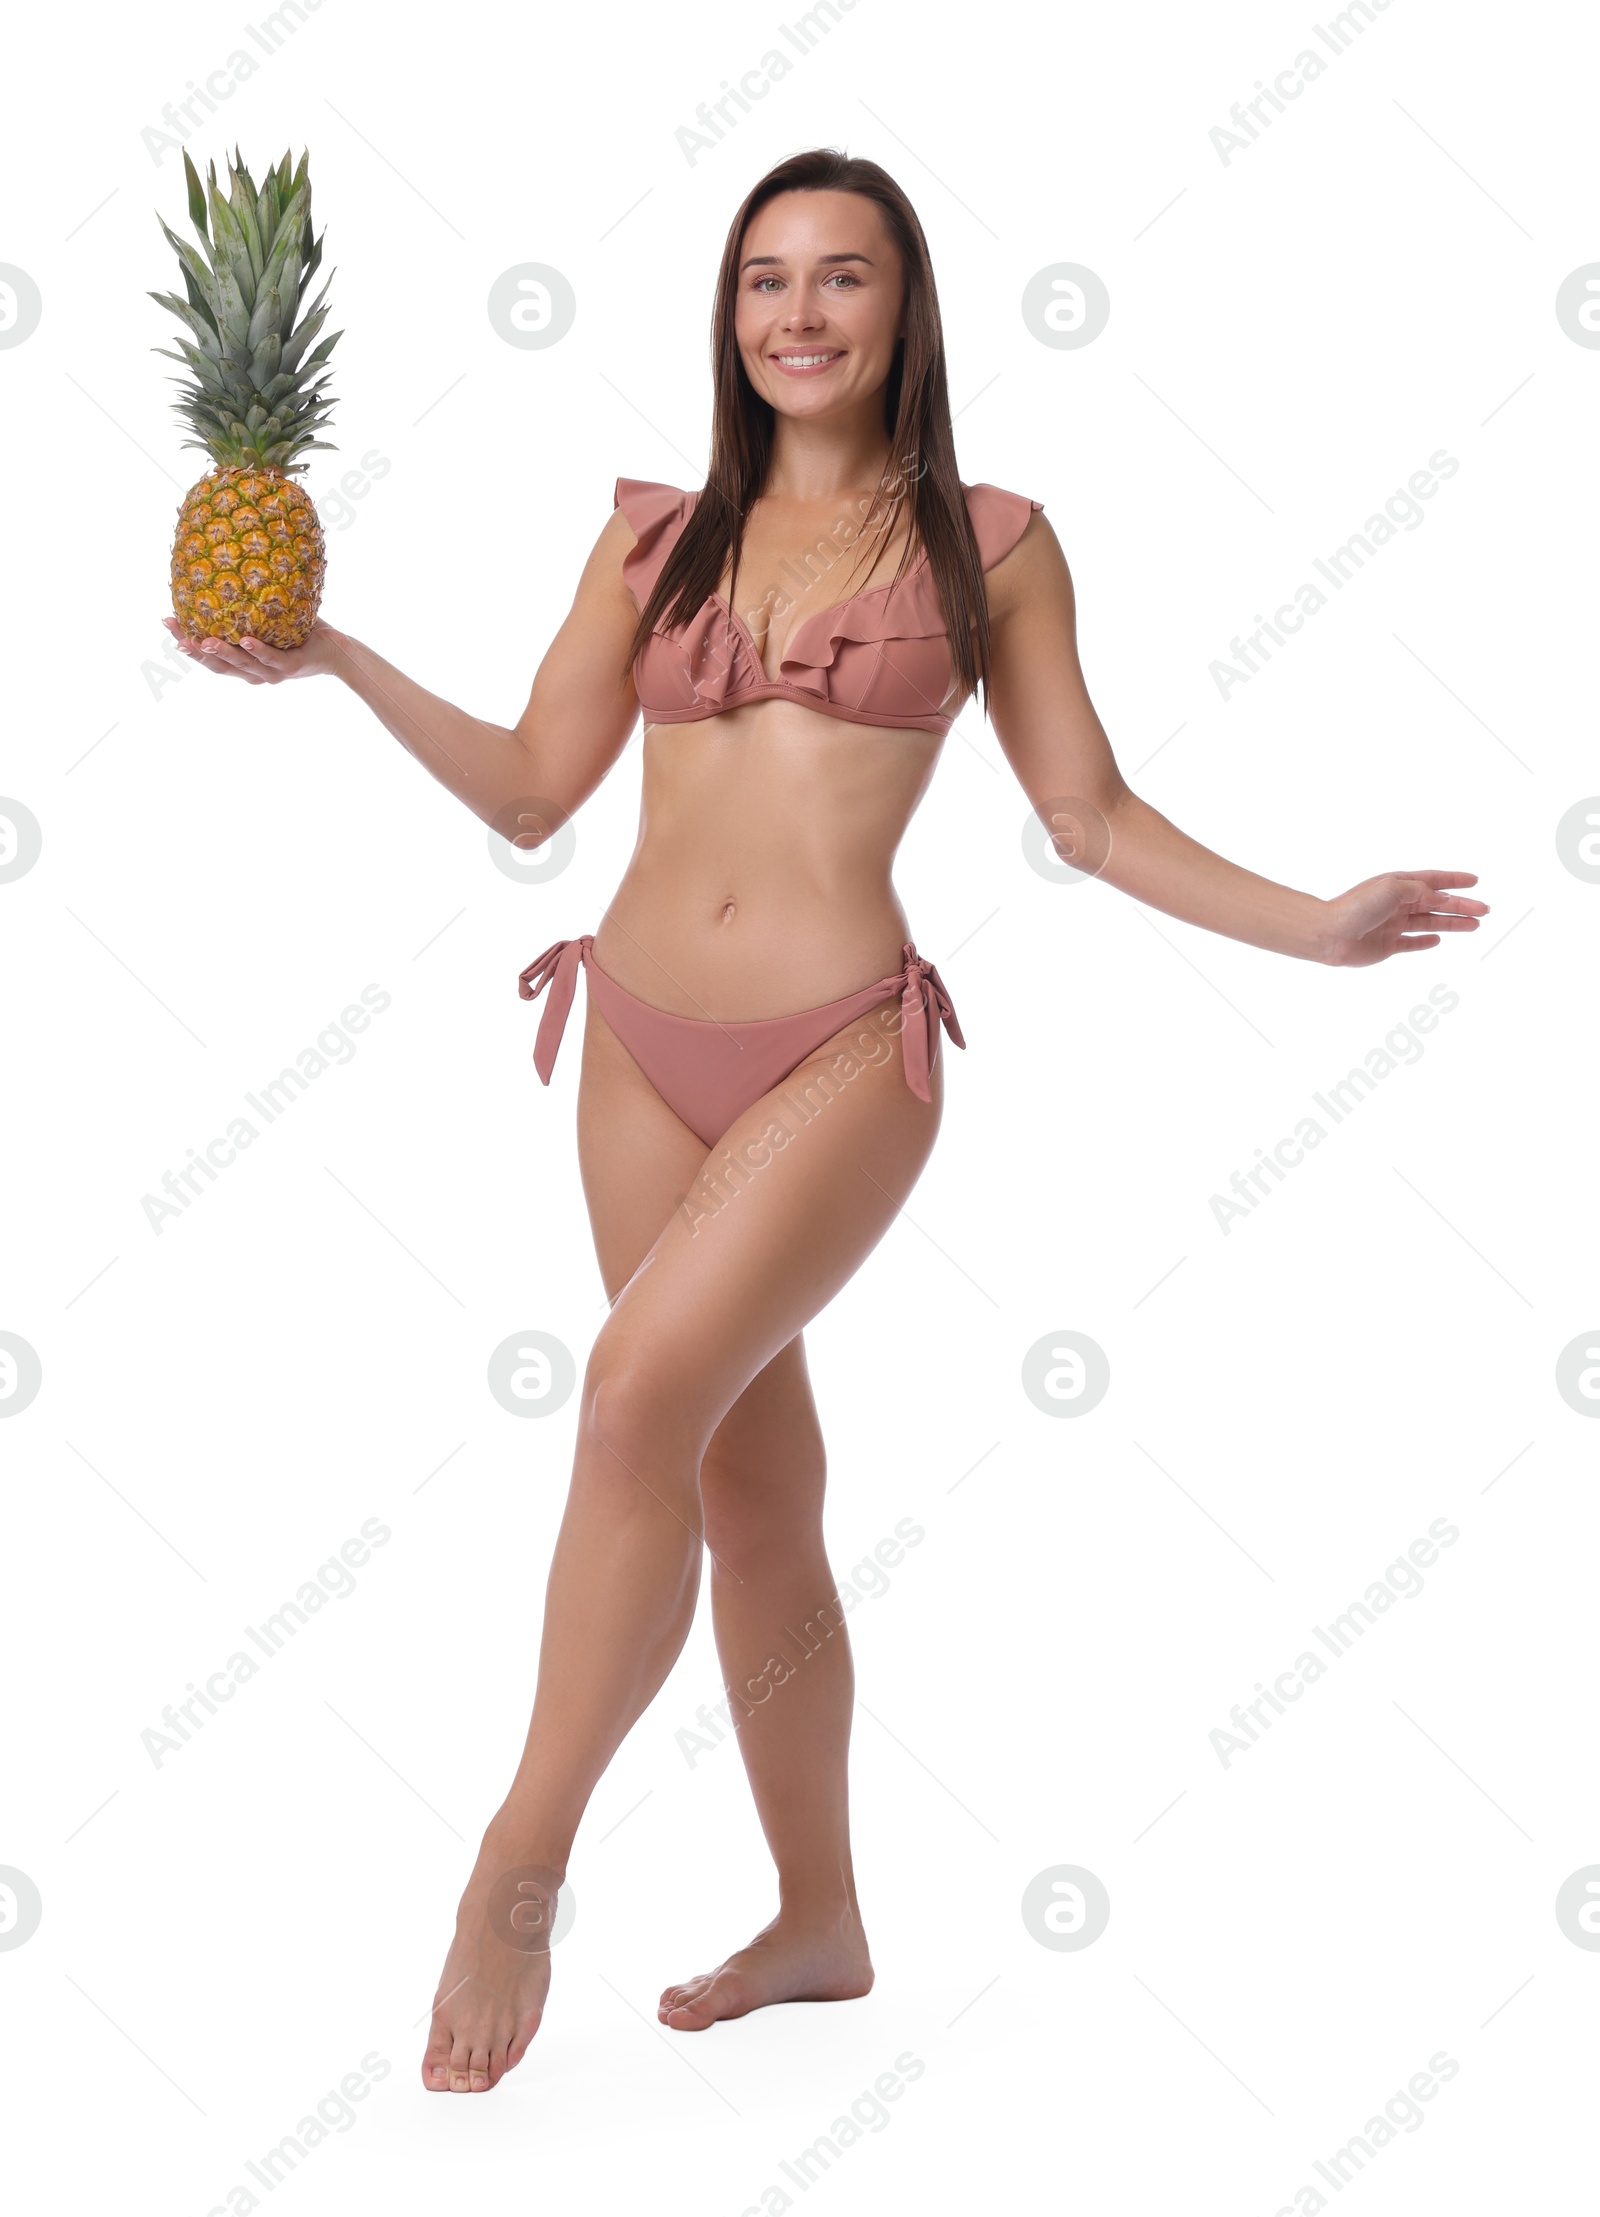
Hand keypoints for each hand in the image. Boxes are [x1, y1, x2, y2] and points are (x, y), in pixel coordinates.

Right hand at [161, 615, 344, 682]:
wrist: (337, 649)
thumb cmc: (301, 631)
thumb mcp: (269, 618)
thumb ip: (247, 605)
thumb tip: (224, 567)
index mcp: (245, 663)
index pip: (209, 656)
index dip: (187, 642)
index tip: (167, 621)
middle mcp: (255, 672)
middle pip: (218, 665)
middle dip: (195, 650)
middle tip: (175, 634)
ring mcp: (273, 672)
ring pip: (241, 665)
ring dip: (221, 653)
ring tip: (202, 640)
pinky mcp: (292, 667)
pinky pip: (272, 658)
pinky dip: (257, 650)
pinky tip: (244, 640)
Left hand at [1319, 871, 1487, 966]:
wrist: (1330, 934)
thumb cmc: (1356, 906)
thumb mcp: (1393, 888)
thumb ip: (1420, 891)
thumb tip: (1440, 897)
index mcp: (1397, 884)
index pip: (1432, 880)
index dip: (1454, 880)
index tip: (1475, 881)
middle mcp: (1396, 903)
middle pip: (1436, 904)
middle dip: (1461, 906)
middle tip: (1485, 910)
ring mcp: (1391, 924)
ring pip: (1429, 922)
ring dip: (1452, 923)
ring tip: (1475, 926)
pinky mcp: (1386, 945)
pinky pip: (1410, 943)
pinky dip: (1424, 941)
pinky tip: (1437, 939)